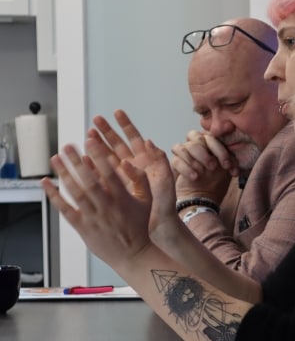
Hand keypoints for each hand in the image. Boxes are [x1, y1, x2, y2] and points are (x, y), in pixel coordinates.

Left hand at [42, 140, 154, 269]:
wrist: (135, 255)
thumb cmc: (141, 227)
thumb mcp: (148, 201)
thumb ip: (140, 180)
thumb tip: (129, 162)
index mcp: (123, 198)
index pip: (109, 173)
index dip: (99, 155)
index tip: (90, 141)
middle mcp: (106, 206)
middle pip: (88, 180)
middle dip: (77, 161)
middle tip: (67, 146)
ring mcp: (93, 217)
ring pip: (75, 192)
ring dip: (64, 174)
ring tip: (56, 158)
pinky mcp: (83, 227)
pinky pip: (65, 210)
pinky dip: (54, 196)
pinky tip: (46, 183)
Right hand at [89, 110, 176, 233]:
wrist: (159, 227)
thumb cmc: (165, 205)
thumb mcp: (166, 180)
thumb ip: (160, 160)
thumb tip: (149, 141)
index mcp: (147, 163)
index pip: (135, 139)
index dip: (126, 126)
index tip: (117, 112)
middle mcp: (134, 168)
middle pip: (118, 145)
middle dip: (107, 132)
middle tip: (95, 119)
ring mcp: (122, 179)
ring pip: (107, 158)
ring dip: (97, 146)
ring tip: (86, 134)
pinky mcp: (114, 191)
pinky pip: (100, 176)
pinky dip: (92, 168)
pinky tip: (82, 160)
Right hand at [171, 130, 235, 201]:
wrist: (202, 197)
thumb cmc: (216, 182)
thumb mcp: (227, 170)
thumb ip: (230, 159)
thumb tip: (235, 156)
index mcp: (211, 143)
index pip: (214, 137)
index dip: (221, 150)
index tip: (226, 165)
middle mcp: (197, 144)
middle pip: (197, 137)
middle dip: (206, 153)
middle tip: (212, 167)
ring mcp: (185, 152)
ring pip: (187, 146)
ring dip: (195, 160)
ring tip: (202, 172)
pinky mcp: (176, 162)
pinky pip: (176, 160)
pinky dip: (185, 168)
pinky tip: (194, 177)